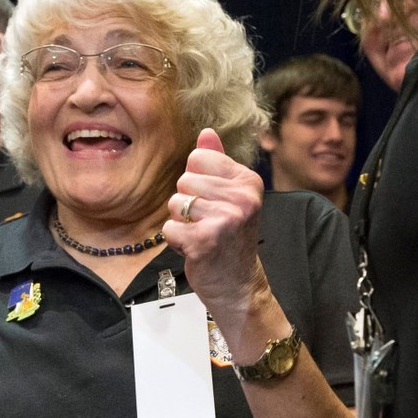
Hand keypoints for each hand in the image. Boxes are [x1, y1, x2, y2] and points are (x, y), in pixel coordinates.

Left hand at [162, 128, 269, 339]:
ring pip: (175, 203)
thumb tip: (206, 132)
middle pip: (184, 180)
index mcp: (248, 181)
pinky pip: (169, 227)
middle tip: (207, 223)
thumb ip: (218, 162)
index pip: (198, 157)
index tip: (212, 202)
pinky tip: (194, 249)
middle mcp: (242, 197)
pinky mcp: (205, 241)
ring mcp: (225, 219)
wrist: (239, 285)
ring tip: (200, 235)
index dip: (196, 181)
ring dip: (181, 222)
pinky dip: (175, 241)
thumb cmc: (230, 239)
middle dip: (187, 203)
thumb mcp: (231, 196)